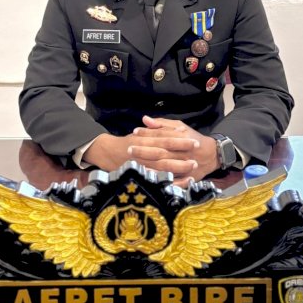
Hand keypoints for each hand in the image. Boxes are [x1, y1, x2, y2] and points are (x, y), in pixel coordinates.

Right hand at [82, 129, 197, 177]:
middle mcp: (142, 152)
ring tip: (193, 165)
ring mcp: (142, 165)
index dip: (176, 137)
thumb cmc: (126, 144)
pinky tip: (181, 181)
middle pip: (164, 151)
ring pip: (162, 166)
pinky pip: (157, 179)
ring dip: (178, 166)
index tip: (190, 136)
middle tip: (196, 149)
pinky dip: (169, 180)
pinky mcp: (142, 176)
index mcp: (143, 139)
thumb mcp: (138, 134)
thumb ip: (151, 128)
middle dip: (180, 150)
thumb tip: (159, 121)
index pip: (162, 136)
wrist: (106, 153)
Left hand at [130, 116, 218, 185]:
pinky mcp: (187, 178)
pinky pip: (174, 181)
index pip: (161, 135)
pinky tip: (151, 180)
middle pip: (161, 151)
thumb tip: (145, 119)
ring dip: (150, 165)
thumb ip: (162, 124)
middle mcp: (182, 151)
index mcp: (181, 137)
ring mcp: (185, 165)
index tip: (134, 133)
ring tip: (135, 164)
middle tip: (129, 149)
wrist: (212, 154)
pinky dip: (164, 181)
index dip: (147, 134)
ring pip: (166, 166)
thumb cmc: (193, 138)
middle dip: (144, 151)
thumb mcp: (180, 127)